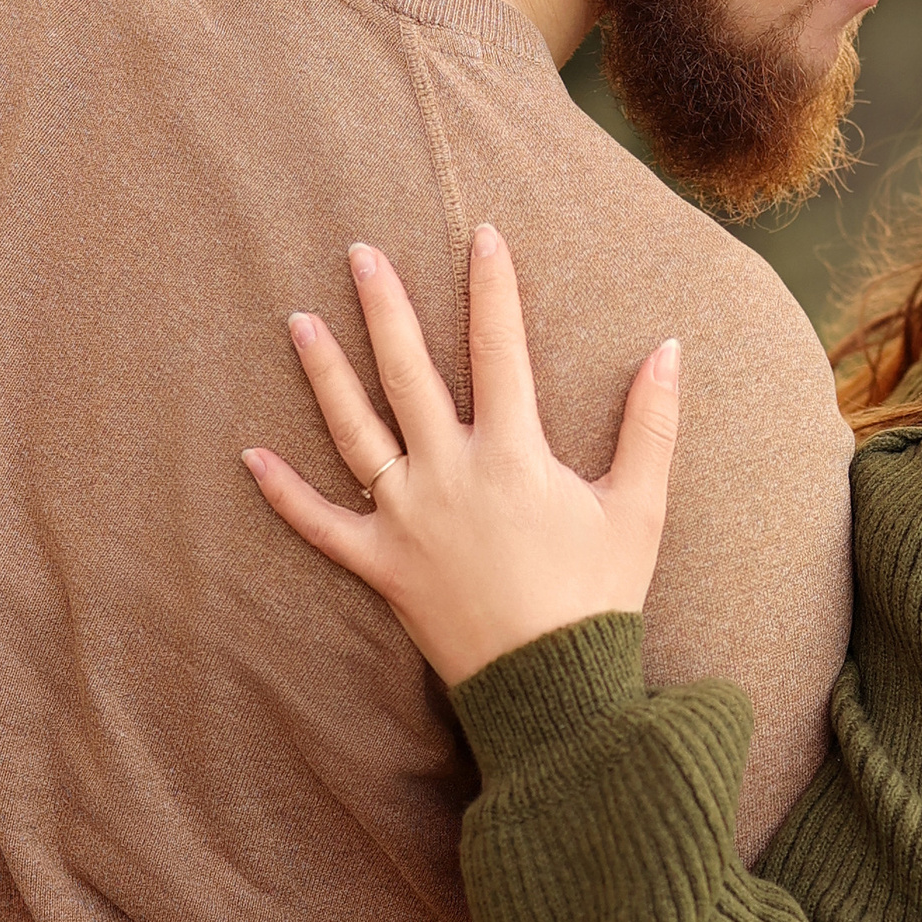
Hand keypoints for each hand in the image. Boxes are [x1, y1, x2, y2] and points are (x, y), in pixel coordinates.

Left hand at [243, 223, 681, 688]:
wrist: (552, 686)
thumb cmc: (599, 596)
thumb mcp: (639, 508)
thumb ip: (652, 425)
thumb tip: (671, 350)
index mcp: (513, 454)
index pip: (500, 349)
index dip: (492, 288)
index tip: (481, 235)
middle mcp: (449, 474)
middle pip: (407, 373)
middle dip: (382, 306)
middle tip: (359, 253)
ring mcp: (407, 519)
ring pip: (355, 432)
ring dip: (325, 374)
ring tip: (299, 321)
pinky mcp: (381, 566)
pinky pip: (322, 525)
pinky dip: (285, 495)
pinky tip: (250, 457)